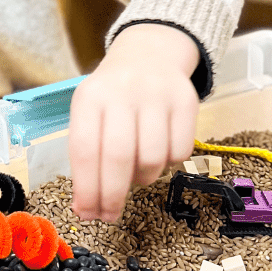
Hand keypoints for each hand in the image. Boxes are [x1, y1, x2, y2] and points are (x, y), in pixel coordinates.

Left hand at [68, 23, 200, 221]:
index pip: (84, 149)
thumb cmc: (112, 96)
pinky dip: (168, 164)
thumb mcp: (90, 113)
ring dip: (142, 179)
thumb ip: (86, 156)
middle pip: (118, 157)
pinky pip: (180, 152)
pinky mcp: (187, 100)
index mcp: (90, 97)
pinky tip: (158, 153)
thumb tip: (85, 208)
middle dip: (112, 195)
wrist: (148, 55)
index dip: (86, 189)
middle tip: (109, 215)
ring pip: (152, 159)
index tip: (87, 214)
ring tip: (136, 173)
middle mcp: (123, 92)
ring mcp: (157, 94)